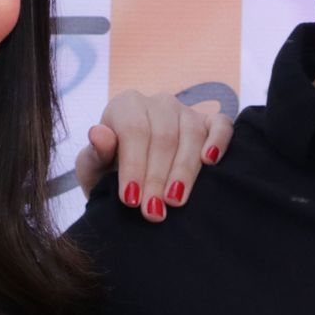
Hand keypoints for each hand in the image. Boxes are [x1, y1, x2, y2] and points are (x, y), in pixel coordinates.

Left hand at [74, 92, 232, 221]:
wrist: (135, 182)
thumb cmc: (109, 173)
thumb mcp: (92, 169)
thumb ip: (95, 154)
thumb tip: (98, 134)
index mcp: (125, 105)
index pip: (133, 131)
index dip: (133, 166)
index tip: (130, 200)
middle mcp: (158, 103)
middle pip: (164, 136)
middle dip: (157, 177)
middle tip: (152, 211)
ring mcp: (186, 111)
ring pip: (192, 133)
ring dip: (184, 171)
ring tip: (175, 201)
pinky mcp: (211, 123)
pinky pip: (221, 125)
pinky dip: (218, 141)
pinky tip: (210, 162)